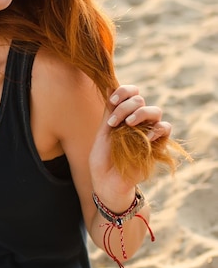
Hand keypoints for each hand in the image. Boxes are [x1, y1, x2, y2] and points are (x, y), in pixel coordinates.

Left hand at [89, 85, 171, 209]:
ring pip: (155, 110)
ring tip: (127, 125)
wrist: (108, 182)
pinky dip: (156, 128)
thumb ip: (109, 111)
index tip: (113, 100)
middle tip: (113, 122)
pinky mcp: (158, 144)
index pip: (131, 93)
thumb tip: (109, 85)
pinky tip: (144, 135)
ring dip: (140, 113)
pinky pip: (165, 128)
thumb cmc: (103, 158)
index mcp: (123, 114)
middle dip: (125, 106)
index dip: (124, 91)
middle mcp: (137, 120)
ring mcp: (148, 131)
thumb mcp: (103, 132)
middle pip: (140, 100)